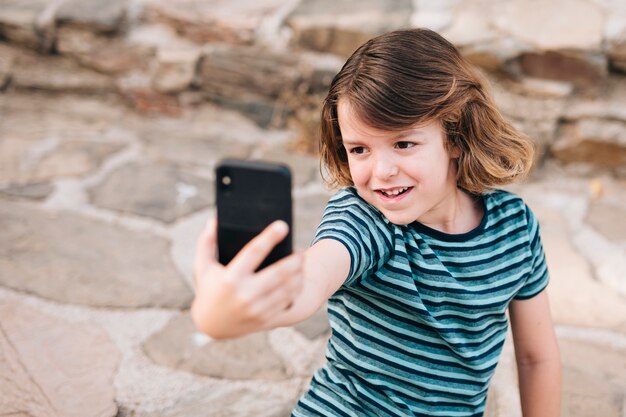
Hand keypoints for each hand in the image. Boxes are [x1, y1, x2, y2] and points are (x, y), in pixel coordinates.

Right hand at [191, 217, 302, 338]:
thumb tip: (215, 219)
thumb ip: (207, 242)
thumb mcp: (203, 266)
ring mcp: (256, 309)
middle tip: (299, 250)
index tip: (283, 226)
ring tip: (300, 262)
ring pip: (287, 288)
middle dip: (294, 259)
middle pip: (279, 273)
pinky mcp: (265, 318)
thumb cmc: (208, 289)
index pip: (254, 252)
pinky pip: (287, 301)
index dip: (270, 237)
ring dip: (299, 273)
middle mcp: (245, 294)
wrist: (212, 325)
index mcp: (230, 278)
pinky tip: (298, 279)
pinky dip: (296, 288)